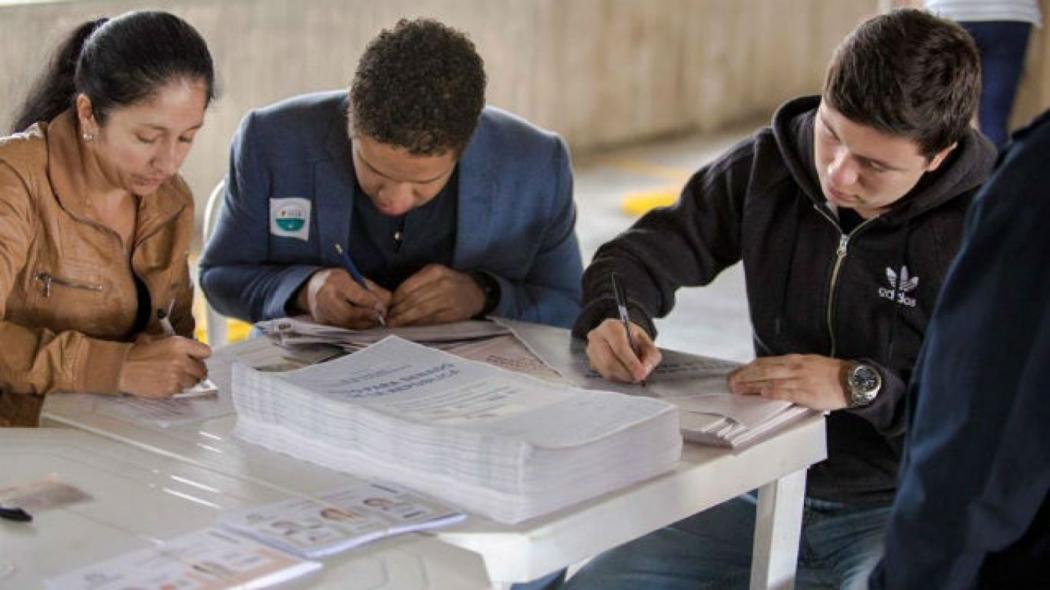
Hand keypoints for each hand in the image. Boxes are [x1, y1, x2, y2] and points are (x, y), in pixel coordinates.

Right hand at [118, 336, 211, 397]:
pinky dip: (176, 387)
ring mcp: (177, 376)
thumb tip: (193, 348)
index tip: (198, 358)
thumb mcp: (159, 339)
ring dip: (187, 380)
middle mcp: (181, 360)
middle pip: (202, 369)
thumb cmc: (138, 353)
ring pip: (193, 381)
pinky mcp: (171, 389)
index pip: (206, 352)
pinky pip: (181, 390)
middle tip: (187, 370)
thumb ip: (178, 344)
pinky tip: (165, 382)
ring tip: (174, 376)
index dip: (201, 355)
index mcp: (179, 344)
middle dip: (196, 370)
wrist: (122, 367)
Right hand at [296, 268, 390, 328]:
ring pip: (347, 323)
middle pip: (350, 314)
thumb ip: (371, 289)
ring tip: (373, 319)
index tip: (382, 307)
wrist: (313, 286)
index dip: (372, 304)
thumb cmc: (338, 280)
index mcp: (335, 281)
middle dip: (368, 317)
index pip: (357, 296)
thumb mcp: (354, 277)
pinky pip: (342, 327)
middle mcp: (325, 297)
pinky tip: (362, 321)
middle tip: (380, 316)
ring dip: (364, 323)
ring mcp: (321, 311)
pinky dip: (355, 326)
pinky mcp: (322, 322)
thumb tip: (386, 303)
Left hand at [387, 264, 484, 326]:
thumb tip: (394, 301)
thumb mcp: (435, 275)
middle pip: (412, 300)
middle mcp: (442, 284)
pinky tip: (410, 327)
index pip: (407, 287)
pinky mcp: (453, 314)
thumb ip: (417, 284)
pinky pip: (431, 320)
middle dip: (397, 312)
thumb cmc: (451, 284)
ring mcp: (448, 299)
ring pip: (420, 311)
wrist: (476, 292)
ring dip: (405, 320)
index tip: (387, 307)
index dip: (395, 300)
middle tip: (387, 320)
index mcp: (434, 272)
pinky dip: (418, 324)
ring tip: (395, 325)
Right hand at [585, 318, 661, 382]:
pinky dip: (616, 377)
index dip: (631, 363)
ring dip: (622, 377)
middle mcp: (597, 337)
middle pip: (609, 361)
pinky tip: (624, 373)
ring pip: (606, 370)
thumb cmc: (630, 337)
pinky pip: (603, 374)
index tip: (641, 373)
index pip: (619, 347)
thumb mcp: (646, 341)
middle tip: (638, 378)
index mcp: (611, 327)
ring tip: (633, 375)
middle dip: (626, 373)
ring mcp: (591, 350)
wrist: (618, 334)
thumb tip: (645, 370)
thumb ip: (650, 355)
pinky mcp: (591, 362)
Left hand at [727, 354, 849, 410]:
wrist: (853, 380)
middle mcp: (794, 367)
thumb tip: (774, 375)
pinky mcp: (806, 392)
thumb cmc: (832, 375)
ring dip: (751, 385)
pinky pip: (784, 392)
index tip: (737, 372)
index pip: (765, 362)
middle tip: (731, 382)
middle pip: (763, 369)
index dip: (749, 368)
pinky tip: (761, 395)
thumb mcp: (810, 365)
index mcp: (795, 359)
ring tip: (738, 390)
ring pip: (769, 380)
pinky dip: (771, 392)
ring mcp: (799, 379)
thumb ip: (792, 369)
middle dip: (744, 376)